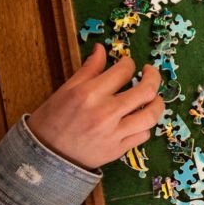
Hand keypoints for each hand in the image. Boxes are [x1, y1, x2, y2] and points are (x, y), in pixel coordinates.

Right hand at [28, 44, 163, 169]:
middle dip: (154, 77)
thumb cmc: (53, 120)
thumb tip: (101, 49)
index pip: (123, 71)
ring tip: (154, 98)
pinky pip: (143, 135)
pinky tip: (140, 120)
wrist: (46, 155)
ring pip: (151, 115)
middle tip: (150, 73)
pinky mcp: (118, 150)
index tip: (128, 64)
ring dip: (158, 103)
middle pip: (146, 91)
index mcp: (90, 94)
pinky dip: (145, 126)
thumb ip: (88, 69)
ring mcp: (114, 133)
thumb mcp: (66, 90)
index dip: (129, 63)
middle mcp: (105, 113)